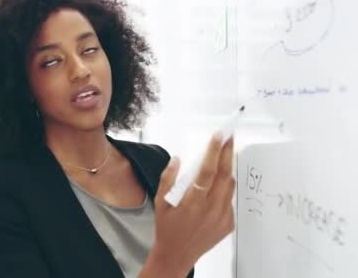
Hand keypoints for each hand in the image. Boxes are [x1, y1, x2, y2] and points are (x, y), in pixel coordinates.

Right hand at [145, 133, 235, 276]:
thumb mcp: (160, 202)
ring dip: (228, 170)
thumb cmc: (167, 228)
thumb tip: (178, 159)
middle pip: (224, 175)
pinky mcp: (229, 224)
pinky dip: (224, 189)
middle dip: (227, 153)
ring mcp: (223, 218)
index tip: (218, 137)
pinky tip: (216, 186)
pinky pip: (229, 200)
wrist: (177, 255)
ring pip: (230, 187)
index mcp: (194, 203)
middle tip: (229, 138)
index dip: (214, 152)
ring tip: (224, 155)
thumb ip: (168, 179)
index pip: (208, 171)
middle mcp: (212, 210)